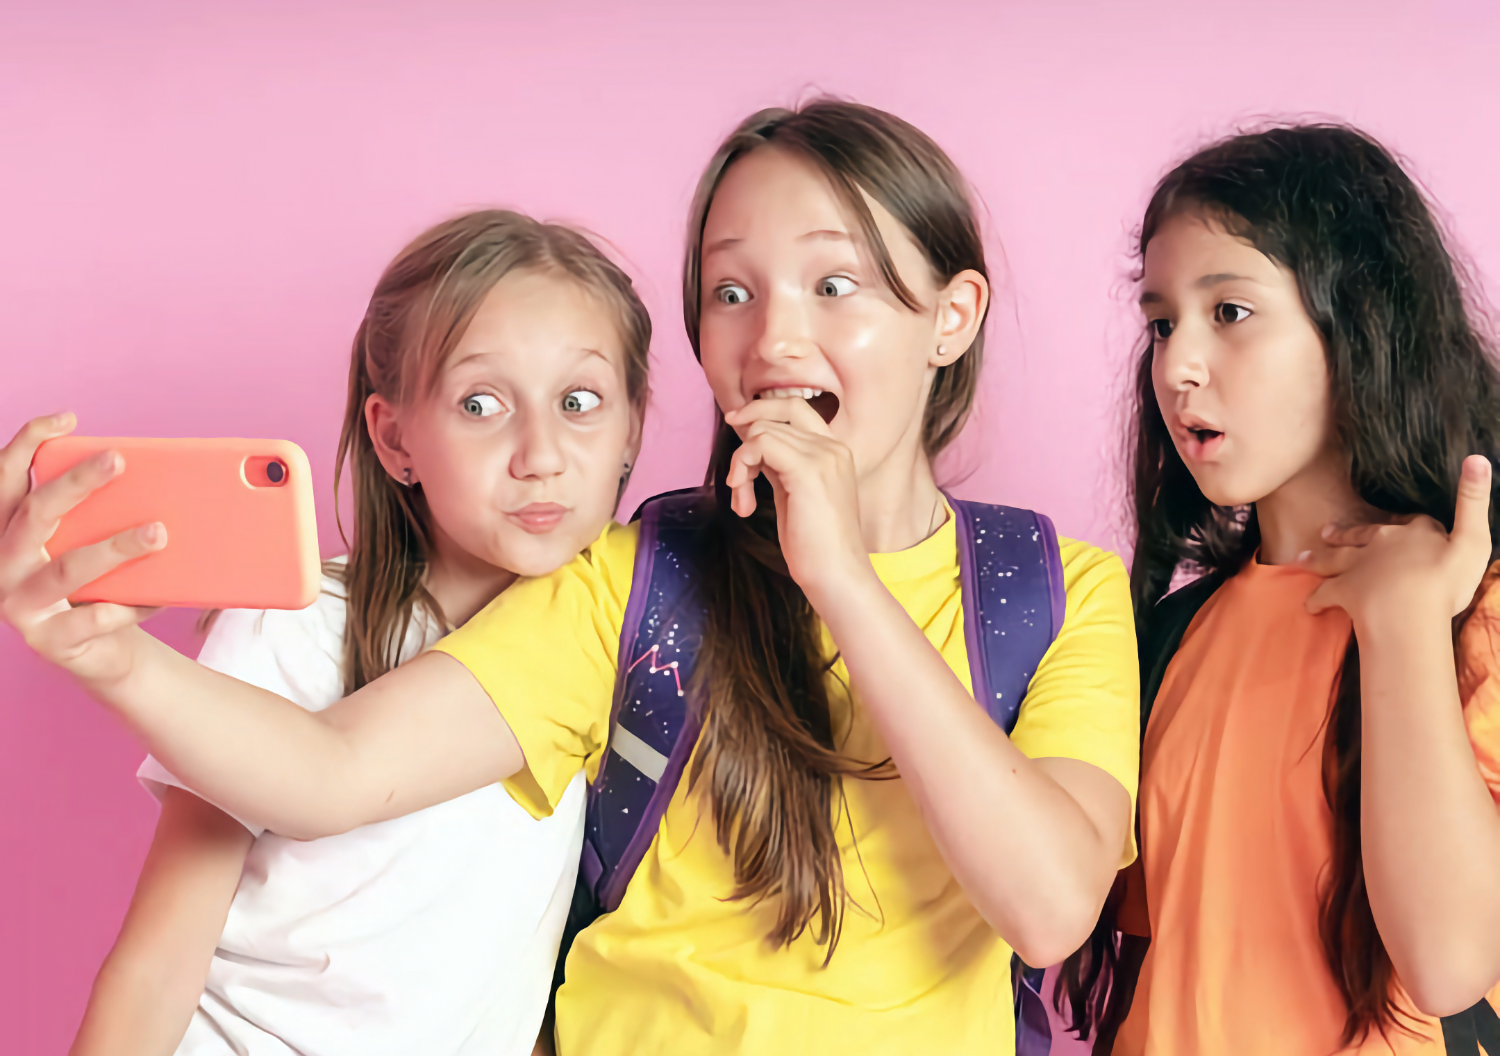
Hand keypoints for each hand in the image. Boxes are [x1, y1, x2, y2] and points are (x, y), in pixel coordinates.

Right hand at [0, 413, 163, 688]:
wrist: (104, 650)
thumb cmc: (101, 584)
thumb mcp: (95, 542)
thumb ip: (103, 513)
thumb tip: (156, 480)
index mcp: (9, 532)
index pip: (6, 479)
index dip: (27, 443)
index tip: (66, 419)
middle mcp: (4, 564)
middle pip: (34, 514)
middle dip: (75, 483)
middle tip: (117, 461)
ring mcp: (20, 605)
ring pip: (67, 568)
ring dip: (115, 548)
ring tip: (160, 533)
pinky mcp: (48, 640)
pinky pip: (94, 618)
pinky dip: (130, 605)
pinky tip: (158, 596)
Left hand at [721, 397, 872, 600]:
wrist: (837, 575)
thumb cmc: (815, 546)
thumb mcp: (794, 495)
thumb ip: (780, 467)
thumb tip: (755, 449)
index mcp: (835, 452)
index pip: (797, 408)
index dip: (764, 410)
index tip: (738, 425)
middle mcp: (833, 447)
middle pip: (781, 409)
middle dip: (749, 423)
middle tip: (731, 441)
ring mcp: (823, 456)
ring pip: (764, 431)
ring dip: (741, 463)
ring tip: (742, 497)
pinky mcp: (808, 470)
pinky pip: (760, 445)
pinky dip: (742, 466)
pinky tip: (742, 498)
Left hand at [1303, 455, 1493, 627]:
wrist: (1409, 609)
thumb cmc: (1445, 578)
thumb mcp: (1473, 539)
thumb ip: (1473, 502)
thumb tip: (1477, 458)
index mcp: (1413, 532)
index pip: (1411, 523)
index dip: (1408, 525)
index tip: (1400, 525)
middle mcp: (1381, 544)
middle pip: (1362, 536)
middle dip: (1347, 534)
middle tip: (1327, 533)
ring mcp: (1358, 566)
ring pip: (1335, 559)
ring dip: (1319, 559)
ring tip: (1303, 559)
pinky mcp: (1344, 590)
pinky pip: (1325, 594)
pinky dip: (1317, 599)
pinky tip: (1309, 604)